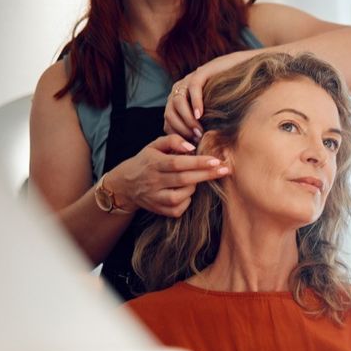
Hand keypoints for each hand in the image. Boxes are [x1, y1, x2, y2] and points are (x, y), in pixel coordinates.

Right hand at [107, 134, 230, 216]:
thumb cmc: (146, 162)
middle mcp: (153, 181)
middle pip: (183, 179)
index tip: (215, 160)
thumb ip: (172, 140)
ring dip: (194, 187)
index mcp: (153, 163)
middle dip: (206, 174)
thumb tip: (191, 146)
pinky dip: (187, 201)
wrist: (125, 185)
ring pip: (181, 196)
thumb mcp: (154, 146)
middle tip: (224, 170)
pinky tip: (187, 192)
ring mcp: (155, 198)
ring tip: (196, 179)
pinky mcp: (158, 210)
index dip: (197, 162)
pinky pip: (178, 209)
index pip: (177, 163)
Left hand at [164, 53, 247, 140]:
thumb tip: (199, 152)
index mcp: (178, 100)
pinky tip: (200, 115)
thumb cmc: (228, 97)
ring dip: (187, 120)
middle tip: (195, 141)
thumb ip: (202, 127)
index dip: (176, 135)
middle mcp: (179, 90)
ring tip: (199, 132)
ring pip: (178, 102)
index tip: (189, 147)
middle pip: (169, 113)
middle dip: (181, 130)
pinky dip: (195, 103)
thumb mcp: (212, 115)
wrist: (243, 70)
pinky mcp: (201, 73)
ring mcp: (188, 80)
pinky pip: (193, 88)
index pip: (168, 121)